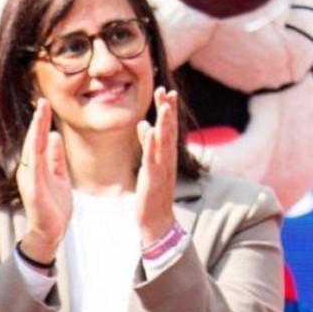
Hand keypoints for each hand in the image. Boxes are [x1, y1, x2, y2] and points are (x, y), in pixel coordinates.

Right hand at [16, 101, 72, 262]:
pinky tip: (39, 142)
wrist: (52, 232)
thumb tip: (53, 135)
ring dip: (35, 132)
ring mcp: (30, 181)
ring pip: (32, 152)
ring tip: (40, 115)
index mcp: (37, 165)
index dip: (41, 121)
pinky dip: (36, 156)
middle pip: (32, 141)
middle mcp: (30, 170)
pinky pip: (35, 171)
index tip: (44, 102)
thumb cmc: (54, 204)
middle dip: (37, 120)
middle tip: (42, 100)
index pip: (37, 139)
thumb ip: (55, 157)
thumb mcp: (59, 175)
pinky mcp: (34, 193)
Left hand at [134, 87, 184, 246]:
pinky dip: (151, 144)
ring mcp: (162, 169)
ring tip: (163, 105)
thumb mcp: (150, 164)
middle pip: (169, 130)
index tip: (167, 91)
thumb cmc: (153, 192)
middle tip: (166, 90)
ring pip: (164, 142)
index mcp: (167, 155)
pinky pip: (152, 159)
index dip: (168, 109)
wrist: (157, 221)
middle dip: (167, 110)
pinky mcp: (152, 179)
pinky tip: (149, 130)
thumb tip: (143, 124)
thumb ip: (147, 144)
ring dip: (165, 123)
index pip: (169, 128)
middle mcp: (168, 159)